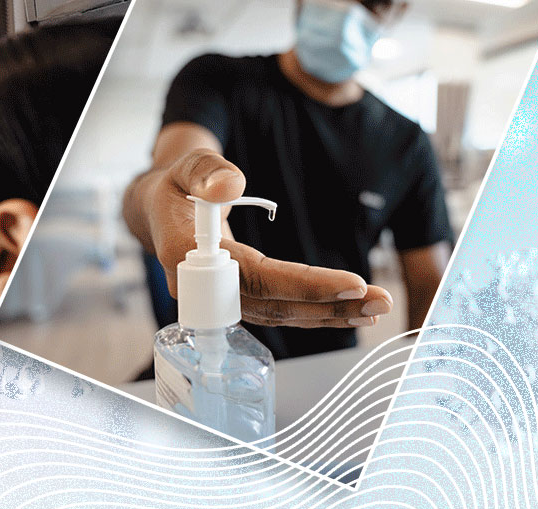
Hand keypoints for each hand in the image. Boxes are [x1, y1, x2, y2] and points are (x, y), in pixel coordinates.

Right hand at [139, 149, 390, 327]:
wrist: (157, 211)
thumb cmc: (174, 187)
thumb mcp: (184, 166)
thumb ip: (205, 171)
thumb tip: (231, 185)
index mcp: (187, 257)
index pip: (254, 278)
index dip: (303, 286)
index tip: (352, 282)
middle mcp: (202, 288)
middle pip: (272, 305)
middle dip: (329, 304)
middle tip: (380, 300)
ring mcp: (220, 298)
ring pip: (278, 313)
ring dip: (330, 312)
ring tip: (377, 307)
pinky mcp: (236, 298)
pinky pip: (278, 309)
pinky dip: (315, 310)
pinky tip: (349, 310)